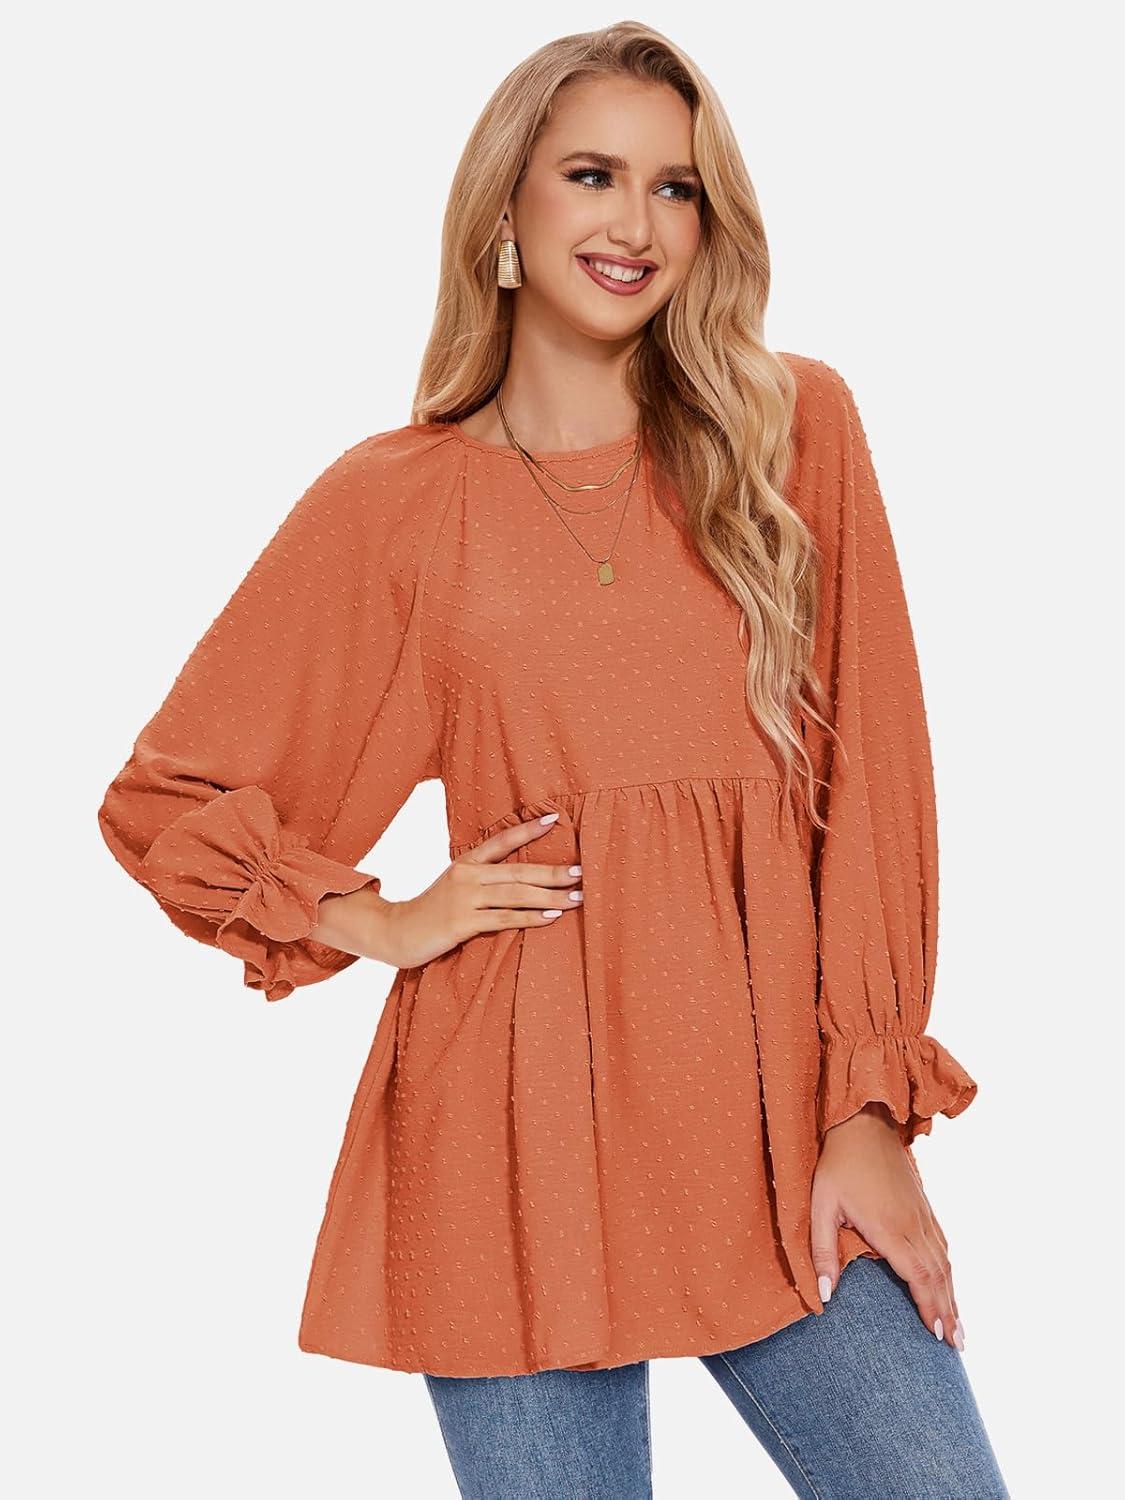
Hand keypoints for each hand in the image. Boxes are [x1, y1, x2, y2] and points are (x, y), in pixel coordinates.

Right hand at [378, 812, 582, 969]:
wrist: (396, 933)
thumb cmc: (431, 913)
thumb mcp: (454, 887)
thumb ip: (482, 881)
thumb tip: (522, 880)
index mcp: (466, 863)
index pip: (501, 841)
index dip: (528, 830)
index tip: (555, 819)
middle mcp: (466, 876)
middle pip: (518, 870)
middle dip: (553, 872)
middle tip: (581, 872)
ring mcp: (464, 898)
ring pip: (516, 894)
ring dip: (550, 897)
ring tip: (576, 898)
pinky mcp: (461, 922)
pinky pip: (504, 919)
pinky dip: (530, 918)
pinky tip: (551, 917)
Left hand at [809, 1103, 964, 1350]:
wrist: (863, 1123)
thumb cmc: (838, 1165)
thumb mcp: (821, 1206)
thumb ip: (821, 1252)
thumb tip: (825, 1296)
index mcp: (890, 1229)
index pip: (917, 1277)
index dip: (929, 1308)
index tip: (939, 1338)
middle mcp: (914, 1225)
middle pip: (938, 1276)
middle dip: (948, 1312)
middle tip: (958, 1348)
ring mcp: (922, 1215)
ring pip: (944, 1262)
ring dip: (953, 1296)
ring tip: (960, 1329)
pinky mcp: (923, 1206)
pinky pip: (943, 1245)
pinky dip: (949, 1271)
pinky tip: (950, 1285)